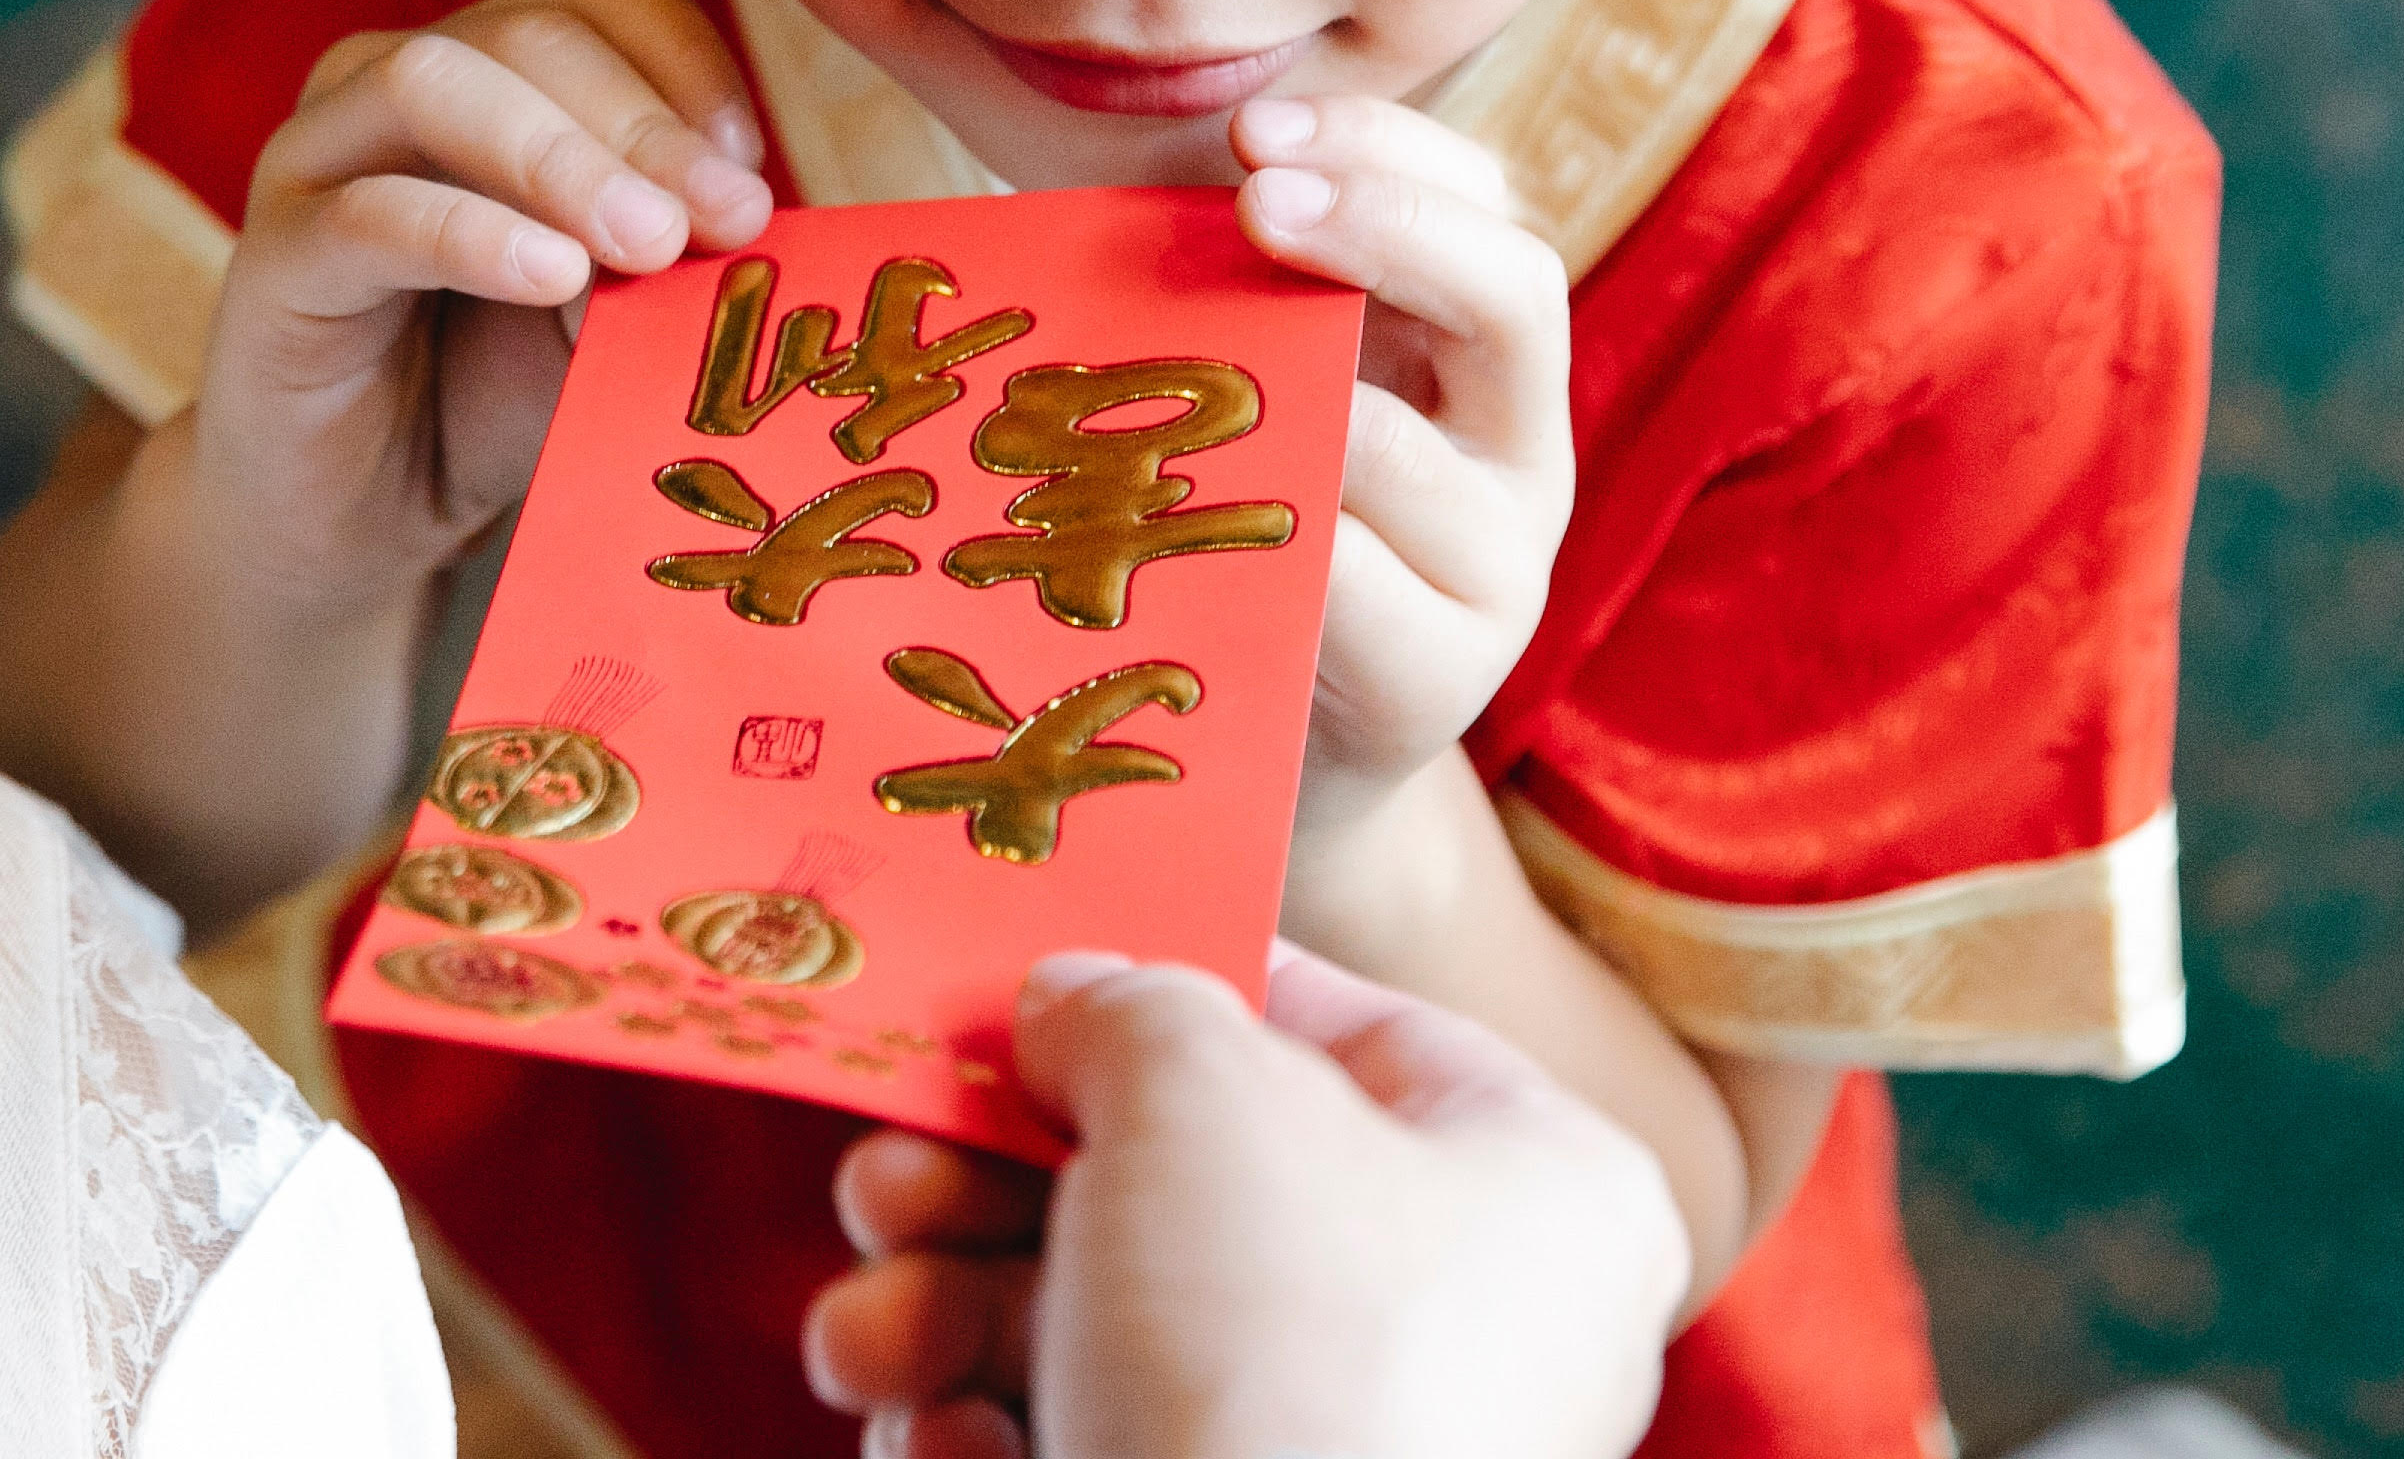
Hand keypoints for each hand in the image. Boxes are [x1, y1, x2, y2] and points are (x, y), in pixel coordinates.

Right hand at [196, 0, 773, 612]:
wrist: (354, 520)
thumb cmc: (490, 395)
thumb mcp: (610, 314)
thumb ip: (663, 254)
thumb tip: (741, 212)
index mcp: (496, 67)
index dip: (687, 56)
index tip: (752, 167)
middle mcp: (398, 80)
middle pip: (529, 29)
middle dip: (645, 120)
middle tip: (729, 218)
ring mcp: (320, 155)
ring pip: (433, 81)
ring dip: (561, 156)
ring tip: (647, 244)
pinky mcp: (272, 254)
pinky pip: (368, 213)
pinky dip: (472, 233)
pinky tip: (552, 276)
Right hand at [803, 945, 1683, 1458]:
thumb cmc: (1283, 1356)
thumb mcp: (1194, 1084)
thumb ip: (1125, 1006)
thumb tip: (1069, 1010)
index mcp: (1537, 1189)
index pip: (1349, 1033)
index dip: (1176, 991)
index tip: (1031, 993)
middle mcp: (1461, 1330)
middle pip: (1185, 1192)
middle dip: (995, 1178)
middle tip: (890, 1168)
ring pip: (1100, 1334)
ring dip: (942, 1309)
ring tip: (867, 1332)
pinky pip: (1076, 1457)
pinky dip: (972, 1442)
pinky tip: (930, 1438)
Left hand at [1223, 94, 1574, 835]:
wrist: (1272, 750)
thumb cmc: (1247, 527)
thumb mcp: (1269, 383)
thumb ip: (1242, 282)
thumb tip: (1143, 171)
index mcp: (1489, 358)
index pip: (1489, 206)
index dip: (1386, 149)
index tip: (1256, 134)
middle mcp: (1524, 456)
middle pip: (1515, 296)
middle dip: (1382, 224)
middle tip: (1253, 197)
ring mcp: (1497, 575)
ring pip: (1405, 447)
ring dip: (1285, 387)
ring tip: (1185, 361)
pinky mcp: (1434, 682)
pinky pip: (1346, 582)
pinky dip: (1260, 527)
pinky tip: (1174, 501)